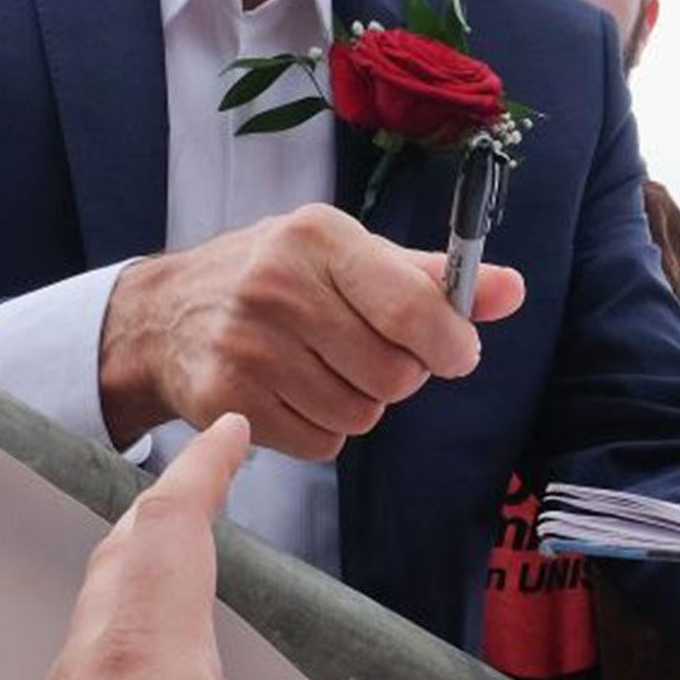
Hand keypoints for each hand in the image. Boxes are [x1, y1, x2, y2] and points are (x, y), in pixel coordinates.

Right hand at [99, 203, 524, 456]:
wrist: (166, 314)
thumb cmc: (279, 277)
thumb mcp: (350, 256)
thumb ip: (431, 277)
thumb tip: (513, 290)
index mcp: (318, 236)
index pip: (409, 305)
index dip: (450, 342)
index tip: (457, 353)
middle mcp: (277, 285)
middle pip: (392, 374)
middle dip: (400, 376)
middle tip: (372, 356)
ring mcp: (246, 345)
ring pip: (359, 415)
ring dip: (359, 405)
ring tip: (326, 370)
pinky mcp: (225, 399)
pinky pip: (320, 443)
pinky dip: (322, 430)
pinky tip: (295, 394)